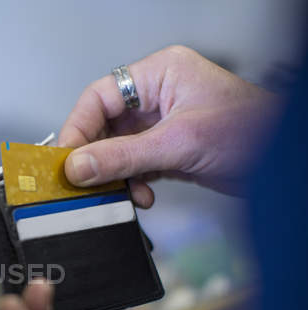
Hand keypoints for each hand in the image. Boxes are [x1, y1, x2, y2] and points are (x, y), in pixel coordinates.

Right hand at [59, 45, 280, 207]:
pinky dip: (131, 183)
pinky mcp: (168, 150)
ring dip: (115, 175)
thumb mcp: (179, 143)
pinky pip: (134, 165)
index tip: (63, 157)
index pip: (100, 97)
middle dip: (95, 156)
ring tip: (118, 192)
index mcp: (159, 75)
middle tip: (82, 180)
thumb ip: (123, 157)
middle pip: (105, 125)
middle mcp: (157, 97)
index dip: (77, 127)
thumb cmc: (252, 132)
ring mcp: (162, 124)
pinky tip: (141, 195)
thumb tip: (78, 166)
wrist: (286, 166)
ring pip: (117, 149)